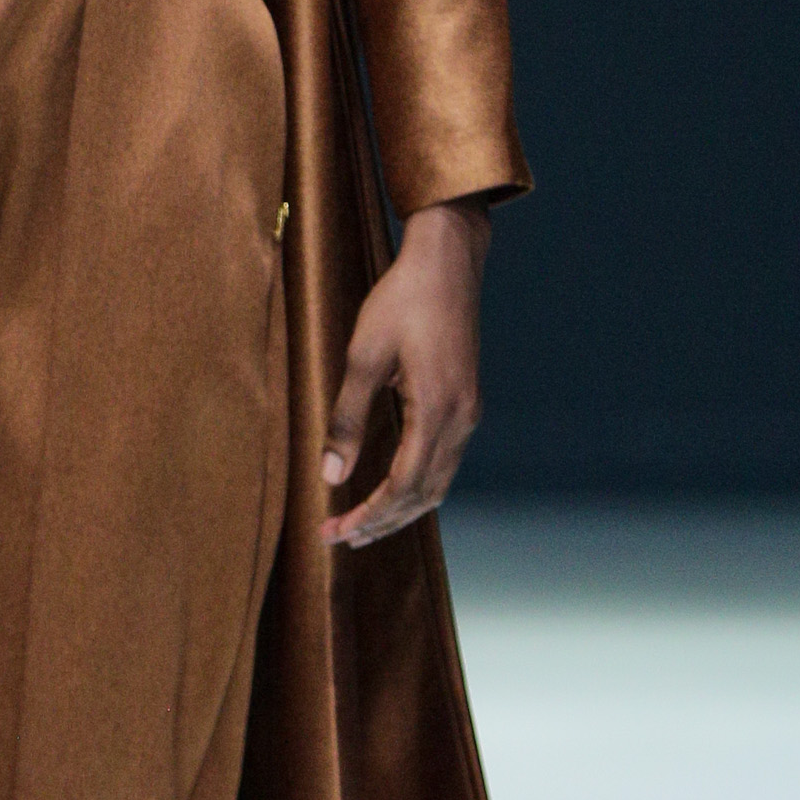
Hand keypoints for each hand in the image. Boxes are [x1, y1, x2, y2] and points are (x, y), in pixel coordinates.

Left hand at [321, 198, 490, 549]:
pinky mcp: (467, 403)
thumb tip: (331, 474)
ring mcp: (469, 412)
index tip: (333, 531)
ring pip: (438, 483)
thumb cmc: (401, 300)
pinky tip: (392, 489)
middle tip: (340, 537)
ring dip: (401, 509)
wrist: (447, 261)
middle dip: (382, 522)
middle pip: (425, 495)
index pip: (403, 486)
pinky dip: (417, 486)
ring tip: (363, 525)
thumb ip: (346, 419)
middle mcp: (461, 419)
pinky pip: (444, 462)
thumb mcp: (362, 357)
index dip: (368, 515)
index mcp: (436, 410)